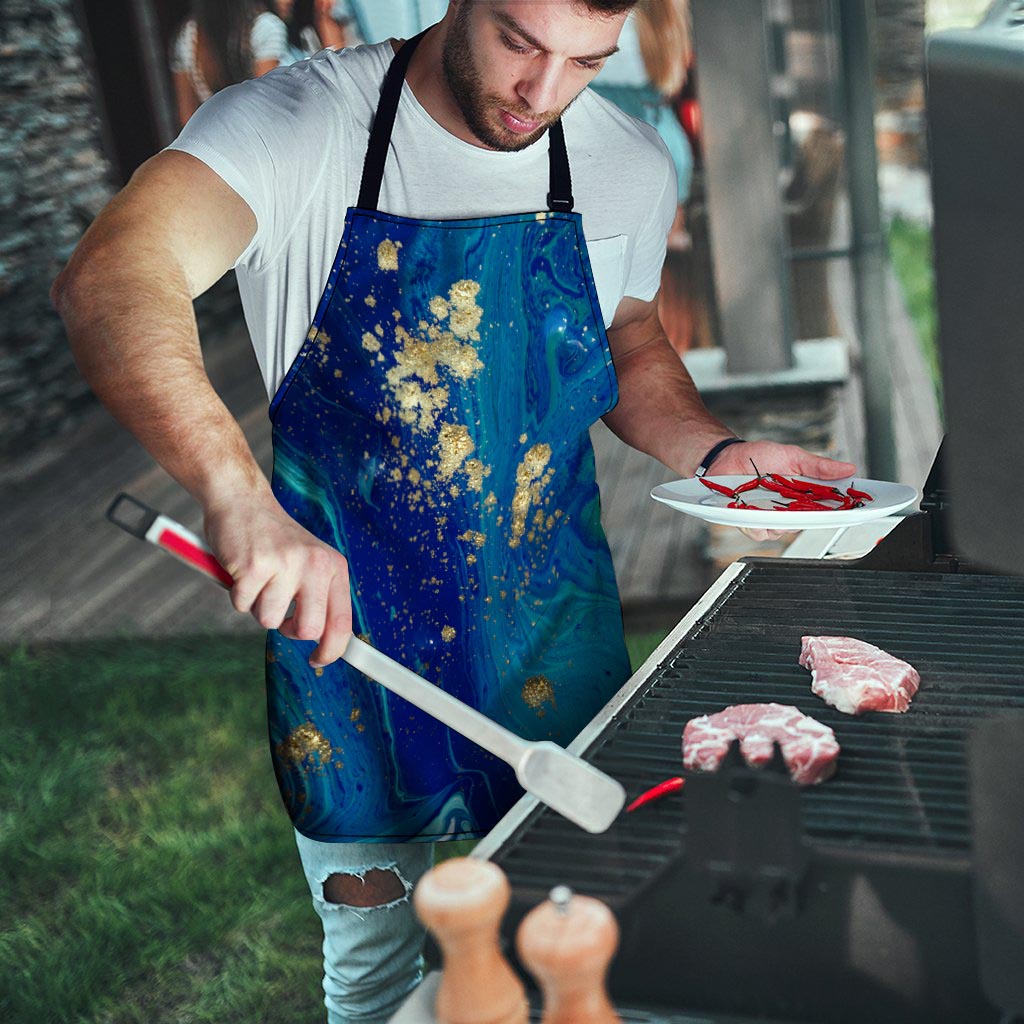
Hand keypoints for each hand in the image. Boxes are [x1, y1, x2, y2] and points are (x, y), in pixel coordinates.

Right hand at [203, 490, 351, 666]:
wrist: (242, 501)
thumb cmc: (274, 540)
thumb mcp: (309, 562)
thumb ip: (319, 596)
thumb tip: (326, 643)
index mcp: (333, 566)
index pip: (342, 621)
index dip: (332, 650)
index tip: (318, 661)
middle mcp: (315, 564)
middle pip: (308, 629)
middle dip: (289, 630)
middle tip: (279, 612)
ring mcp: (285, 564)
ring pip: (269, 620)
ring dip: (258, 606)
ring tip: (259, 578)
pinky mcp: (254, 566)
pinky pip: (242, 605)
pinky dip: (237, 594)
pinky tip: (242, 570)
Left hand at [707, 440, 856, 542]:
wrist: (727, 458)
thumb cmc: (759, 456)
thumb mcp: (793, 456)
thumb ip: (819, 466)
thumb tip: (848, 468)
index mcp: (804, 495)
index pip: (829, 508)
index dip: (843, 511)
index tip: (856, 509)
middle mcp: (790, 510)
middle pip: (808, 523)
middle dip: (809, 516)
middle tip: (804, 502)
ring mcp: (770, 518)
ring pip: (784, 531)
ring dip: (779, 518)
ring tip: (770, 499)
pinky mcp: (751, 523)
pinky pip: (760, 532)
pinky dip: (757, 522)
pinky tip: (752, 508)